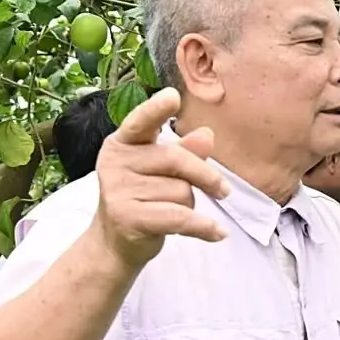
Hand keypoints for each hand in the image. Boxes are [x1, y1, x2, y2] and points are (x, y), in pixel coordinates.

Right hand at [90, 88, 230, 268]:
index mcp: (123, 143)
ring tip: (175, 213)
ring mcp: (118, 189)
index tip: (173, 96)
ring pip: (181, 191)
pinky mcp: (127, 217)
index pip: (141, 122)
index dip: (156, 109)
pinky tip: (217, 233)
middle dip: (206, 177)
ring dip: (190, 205)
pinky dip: (204, 227)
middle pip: (177, 159)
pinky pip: (180, 218)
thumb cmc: (145, 200)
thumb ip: (185, 152)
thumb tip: (207, 135)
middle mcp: (115, 161)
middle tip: (224, 191)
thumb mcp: (164, 172)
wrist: (115, 243)